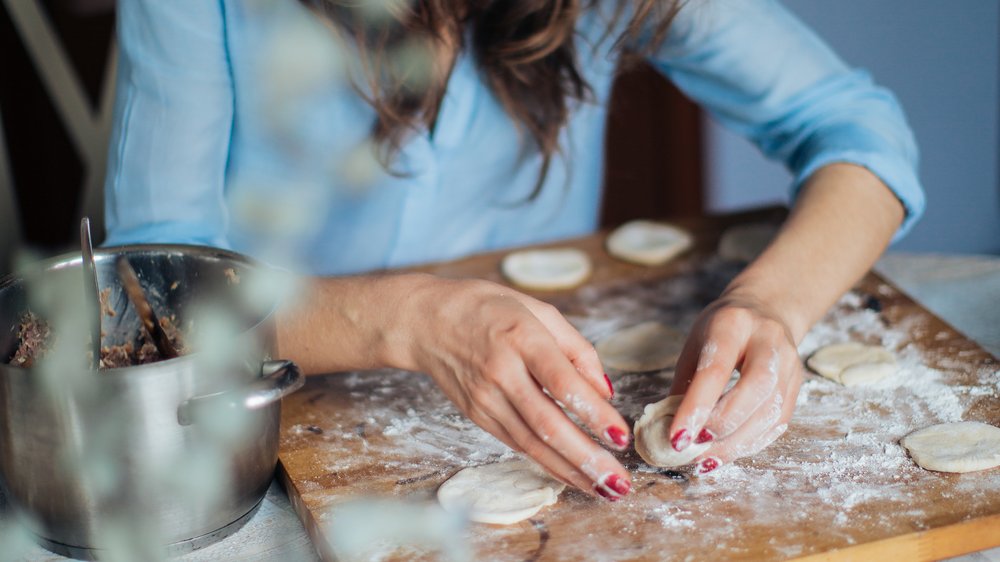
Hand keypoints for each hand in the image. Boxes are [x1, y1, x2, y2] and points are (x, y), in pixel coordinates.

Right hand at [390, 274, 632, 499]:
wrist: (425, 321)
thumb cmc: (487, 309)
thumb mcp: (538, 310)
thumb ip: (576, 348)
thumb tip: (606, 391)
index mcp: (520, 337)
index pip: (561, 382)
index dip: (592, 412)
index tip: (620, 436)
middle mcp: (501, 372)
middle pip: (546, 424)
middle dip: (585, 457)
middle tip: (618, 481)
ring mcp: (485, 398)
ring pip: (531, 443)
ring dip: (570, 471)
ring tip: (604, 489)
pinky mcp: (477, 415)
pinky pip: (517, 444)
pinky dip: (547, 463)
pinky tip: (573, 476)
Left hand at [666, 290, 803, 474]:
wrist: (765, 310)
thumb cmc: (721, 330)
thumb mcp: (695, 345)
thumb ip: (685, 385)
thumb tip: (669, 432)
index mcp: (733, 323)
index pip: (716, 369)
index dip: (696, 407)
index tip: (677, 438)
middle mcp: (769, 341)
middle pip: (755, 389)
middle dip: (722, 425)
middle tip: (693, 447)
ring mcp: (790, 363)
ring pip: (771, 412)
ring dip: (736, 443)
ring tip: (706, 458)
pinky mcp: (798, 385)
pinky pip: (779, 423)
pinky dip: (752, 443)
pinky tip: (727, 452)